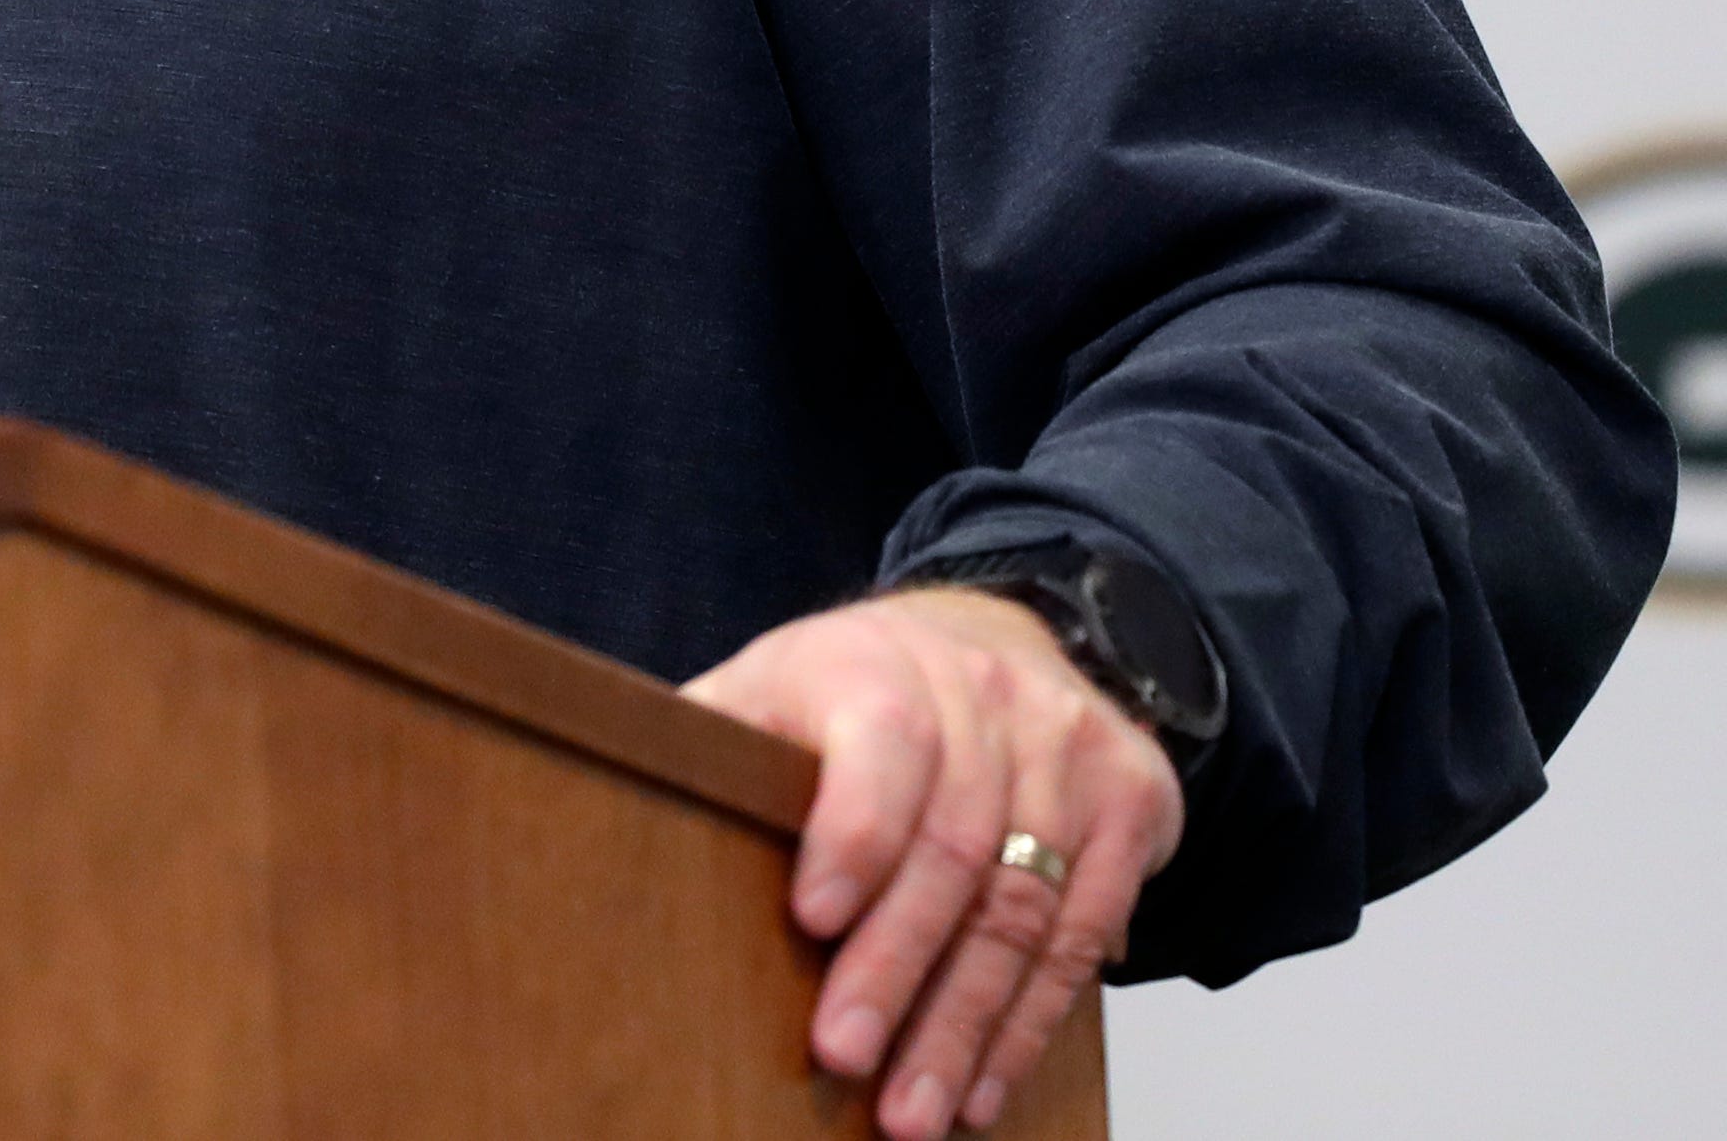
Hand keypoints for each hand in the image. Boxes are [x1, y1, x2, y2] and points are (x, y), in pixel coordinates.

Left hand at [684, 585, 1181, 1136]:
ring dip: (969, 1024)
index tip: (812, 916)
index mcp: (876, 662)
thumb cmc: (852, 685)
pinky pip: (1088, 932)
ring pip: (1026, 907)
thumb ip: (704, 742)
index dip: (852, 833)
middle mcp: (986, 696)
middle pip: (953, 848)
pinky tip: (986, 1083)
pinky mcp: (1133, 802)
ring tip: (917, 1112)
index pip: (880, 744)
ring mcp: (1070, 749)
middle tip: (846, 1057)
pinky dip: (1034, 1021)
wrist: (998, 633)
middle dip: (899, 969)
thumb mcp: (767, 684)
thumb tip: (593, 808)